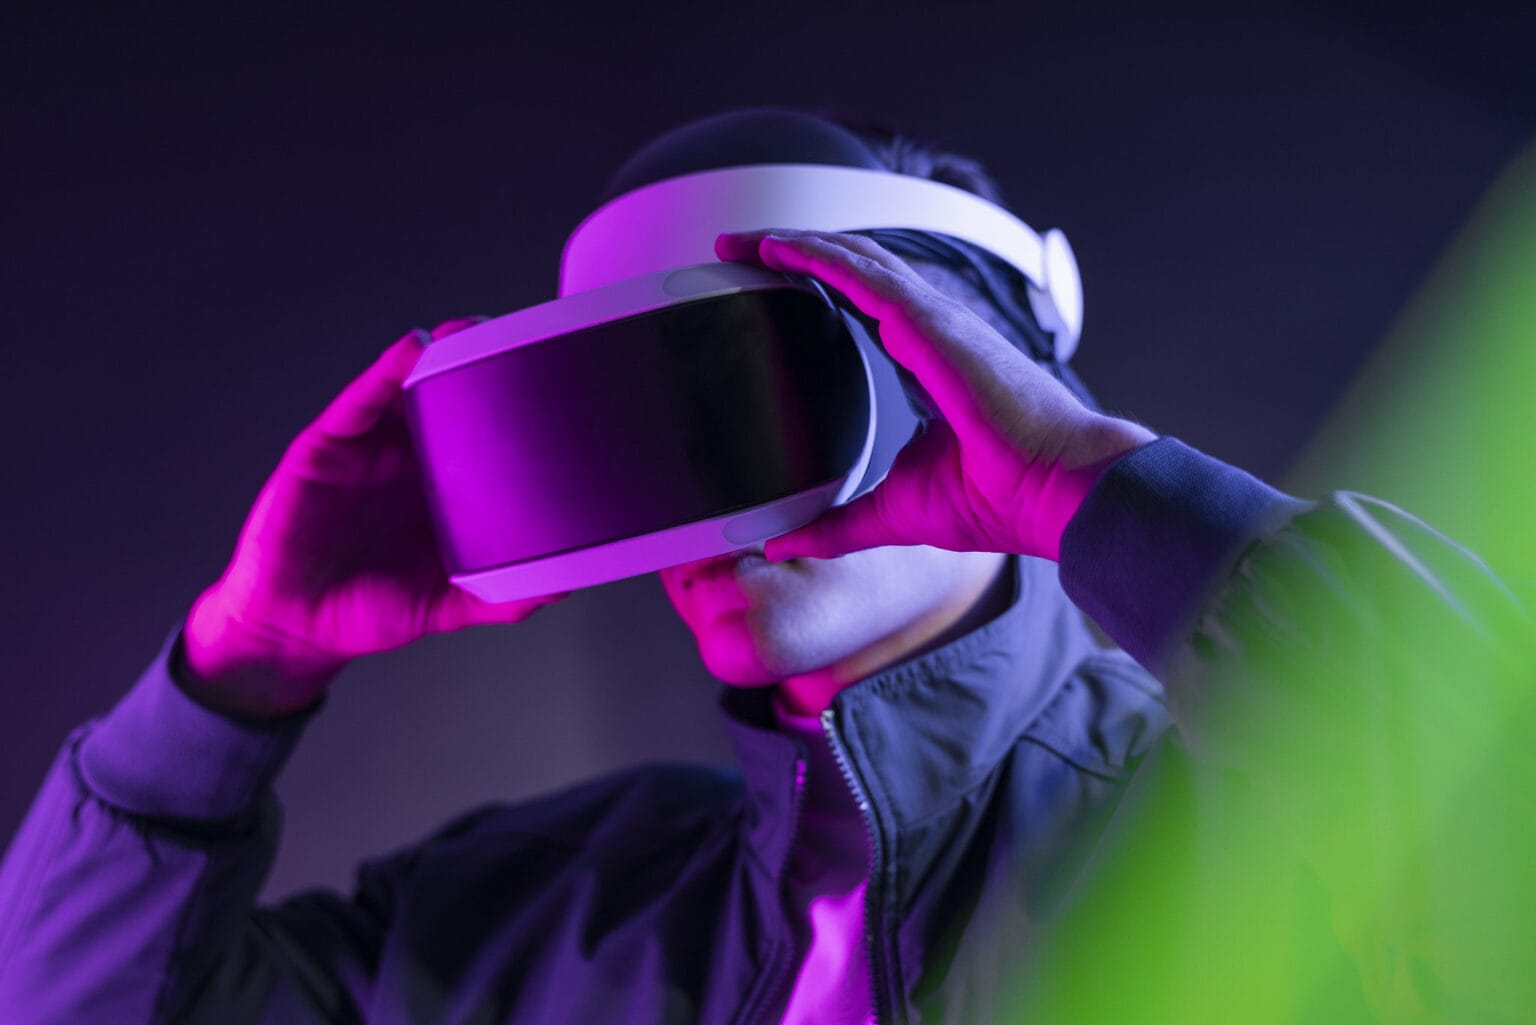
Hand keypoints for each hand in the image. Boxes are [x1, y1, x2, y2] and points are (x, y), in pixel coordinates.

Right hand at [180, 319, 567, 718]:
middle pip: (447, 397)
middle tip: (516, 339)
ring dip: (438, 354)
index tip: (551, 383)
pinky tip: (410, 349)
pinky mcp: (327, 446)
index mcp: (442, 490)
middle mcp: (407, 460)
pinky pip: (359, 401)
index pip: (482, 435)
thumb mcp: (446, 604)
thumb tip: (557, 585)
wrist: (294, 628)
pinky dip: (385, 371)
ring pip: (406, 387)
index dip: (512, 408)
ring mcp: (368, 448)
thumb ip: (498, 596)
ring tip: (471, 332)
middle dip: (478, 365)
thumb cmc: (365, 609)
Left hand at [715, 230, 1154, 563]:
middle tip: (736, 250)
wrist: (1053, 495)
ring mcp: (933, 321)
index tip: (764, 281)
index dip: (814, 284)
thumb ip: (836, 526)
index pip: (860, 305)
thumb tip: (780, 544)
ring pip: (854, 258)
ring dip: (796, 242)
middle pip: (852, 269)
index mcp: (925, 361)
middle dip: (794, 252)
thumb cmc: (997, 499)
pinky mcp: (931, 324)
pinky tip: (776, 248)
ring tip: (744, 240)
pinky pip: (862, 275)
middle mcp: (929, 330)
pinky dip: (817, 255)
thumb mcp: (894, 513)